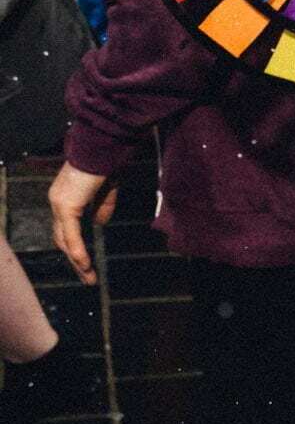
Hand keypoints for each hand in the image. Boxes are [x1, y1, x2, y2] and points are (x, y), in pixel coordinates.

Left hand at [48, 163, 117, 284]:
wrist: (102, 146)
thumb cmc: (106, 162)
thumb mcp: (107, 188)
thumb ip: (103, 206)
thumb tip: (99, 224)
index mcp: (65, 196)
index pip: (65, 228)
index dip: (74, 245)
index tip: (85, 261)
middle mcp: (57, 202)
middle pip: (62, 238)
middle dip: (74, 260)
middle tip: (86, 276)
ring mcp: (59, 204)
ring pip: (65, 240)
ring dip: (76, 261)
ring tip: (88, 277)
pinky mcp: (67, 206)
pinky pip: (71, 234)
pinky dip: (77, 251)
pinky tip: (84, 264)